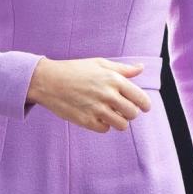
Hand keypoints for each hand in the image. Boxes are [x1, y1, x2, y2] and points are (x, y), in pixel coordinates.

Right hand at [26, 58, 151, 133]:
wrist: (48, 81)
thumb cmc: (74, 70)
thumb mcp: (99, 64)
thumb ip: (122, 69)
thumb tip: (141, 69)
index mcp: (114, 79)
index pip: (140, 98)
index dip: (145, 105)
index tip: (143, 107)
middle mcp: (107, 95)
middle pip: (132, 114)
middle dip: (131, 113)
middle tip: (123, 110)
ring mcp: (97, 109)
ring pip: (121, 125)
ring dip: (119, 121)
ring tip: (111, 115)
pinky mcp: (86, 121)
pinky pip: (105, 130)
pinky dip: (104, 126)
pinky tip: (97, 117)